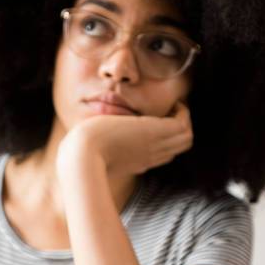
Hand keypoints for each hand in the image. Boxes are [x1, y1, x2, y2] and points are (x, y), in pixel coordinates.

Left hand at [57, 100, 192, 178]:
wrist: (82, 156)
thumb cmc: (79, 154)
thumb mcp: (90, 149)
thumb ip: (95, 144)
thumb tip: (80, 135)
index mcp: (134, 162)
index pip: (161, 154)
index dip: (163, 139)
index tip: (155, 122)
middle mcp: (148, 157)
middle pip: (177, 147)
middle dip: (178, 128)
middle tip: (170, 110)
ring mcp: (154, 146)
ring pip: (185, 138)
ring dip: (183, 119)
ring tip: (173, 105)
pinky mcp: (155, 133)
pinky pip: (184, 125)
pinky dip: (182, 113)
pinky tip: (171, 103)